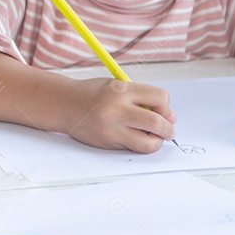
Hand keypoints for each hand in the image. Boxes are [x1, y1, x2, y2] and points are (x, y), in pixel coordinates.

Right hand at [60, 77, 176, 153]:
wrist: (64, 104)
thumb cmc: (93, 94)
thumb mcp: (117, 86)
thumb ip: (142, 98)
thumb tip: (170, 118)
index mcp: (121, 90)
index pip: (159, 98)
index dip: (165, 105)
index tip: (162, 109)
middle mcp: (116, 110)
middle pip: (157, 123)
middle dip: (168, 128)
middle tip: (168, 130)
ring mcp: (111, 129)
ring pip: (148, 143)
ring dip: (157, 141)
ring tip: (153, 136)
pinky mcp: (108, 143)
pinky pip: (133, 148)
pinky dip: (139, 144)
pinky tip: (134, 136)